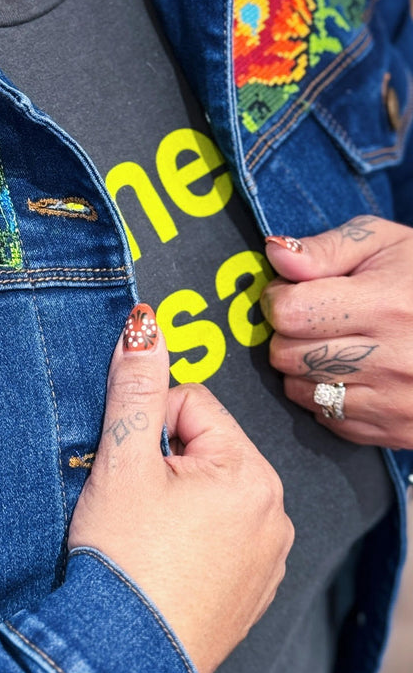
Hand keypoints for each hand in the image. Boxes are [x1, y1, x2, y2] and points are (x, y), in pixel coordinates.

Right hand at [68, 304, 293, 672]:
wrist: (122, 655)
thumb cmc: (124, 558)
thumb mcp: (123, 459)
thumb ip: (137, 385)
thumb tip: (145, 323)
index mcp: (249, 473)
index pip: (191, 404)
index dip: (147, 427)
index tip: (128, 467)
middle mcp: (274, 511)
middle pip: (204, 445)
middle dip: (163, 461)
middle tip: (133, 501)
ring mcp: (268, 553)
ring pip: (210, 489)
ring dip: (176, 496)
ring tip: (146, 533)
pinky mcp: (253, 586)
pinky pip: (221, 532)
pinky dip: (191, 535)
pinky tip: (165, 557)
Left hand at [262, 216, 412, 447]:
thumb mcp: (381, 242)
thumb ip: (324, 249)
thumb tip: (272, 254)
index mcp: (387, 305)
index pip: (290, 313)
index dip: (279, 298)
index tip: (293, 291)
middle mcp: (393, 359)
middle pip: (287, 355)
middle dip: (287, 334)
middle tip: (314, 319)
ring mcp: (397, 401)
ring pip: (301, 392)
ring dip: (303, 369)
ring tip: (336, 345)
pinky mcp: (399, 430)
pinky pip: (328, 420)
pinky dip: (327, 398)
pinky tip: (354, 373)